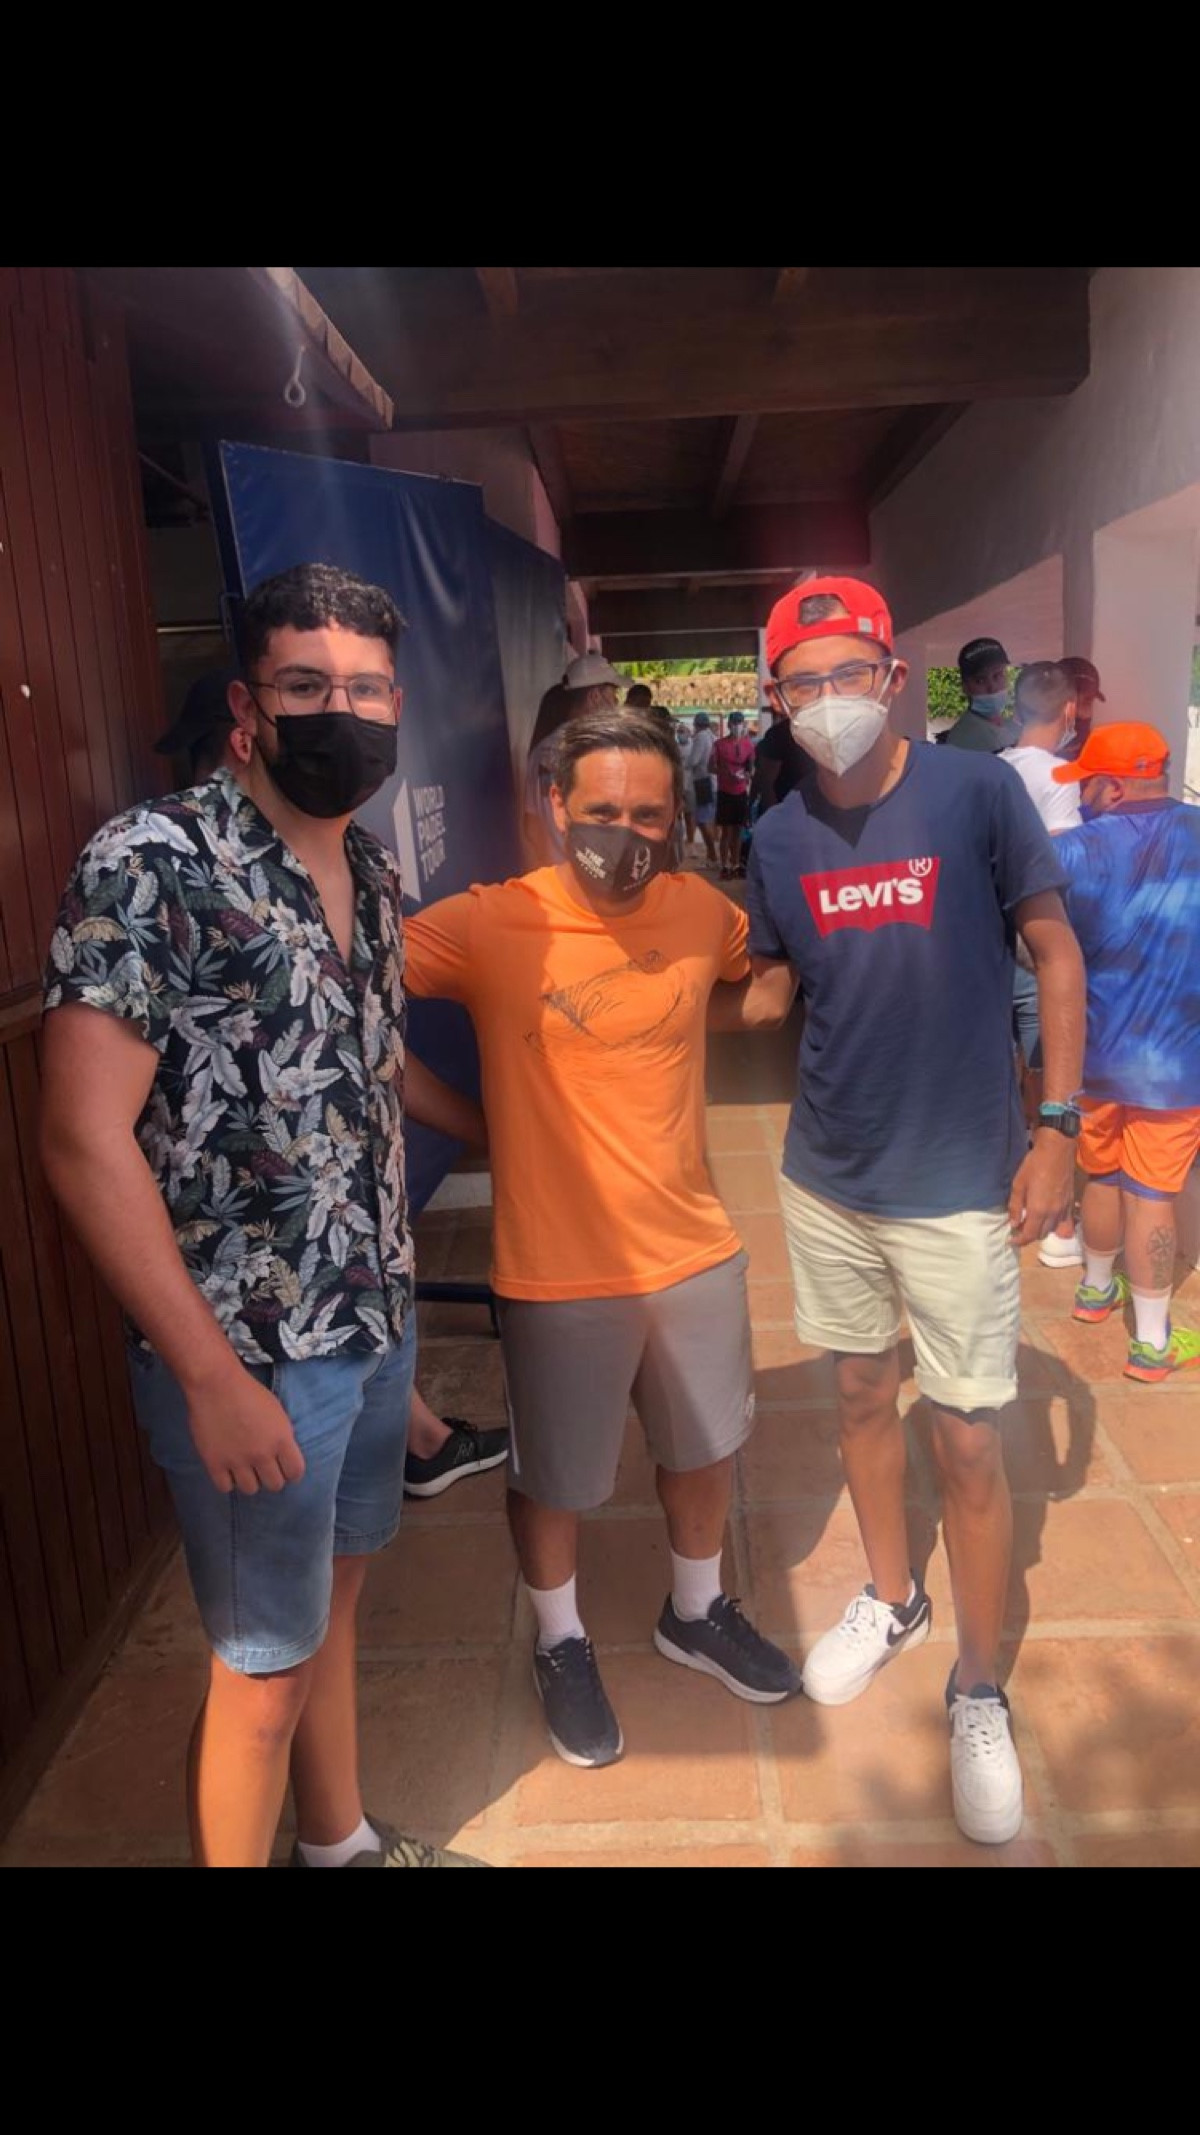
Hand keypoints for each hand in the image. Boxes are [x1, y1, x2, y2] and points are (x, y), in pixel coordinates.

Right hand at [186, 1367, 306, 1495]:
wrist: (216, 1384)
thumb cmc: (249, 1392)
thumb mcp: (277, 1413)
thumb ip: (283, 1436)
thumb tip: (283, 1456)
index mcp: (281, 1440)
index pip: (295, 1472)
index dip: (291, 1472)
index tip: (285, 1469)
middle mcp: (262, 1454)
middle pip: (275, 1484)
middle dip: (271, 1477)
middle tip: (264, 1468)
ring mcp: (237, 1461)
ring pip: (251, 1490)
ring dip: (250, 1480)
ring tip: (244, 1469)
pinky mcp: (214, 1463)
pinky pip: (225, 1488)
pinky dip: (227, 1481)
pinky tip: (227, 1469)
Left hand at [1008, 1130, 1074, 1247]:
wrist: (1057, 1151)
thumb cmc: (1034, 1165)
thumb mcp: (1018, 1184)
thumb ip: (1015, 1207)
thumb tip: (1014, 1224)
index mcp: (1039, 1210)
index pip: (1029, 1235)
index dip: (1019, 1241)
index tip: (1011, 1239)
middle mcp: (1053, 1214)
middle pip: (1041, 1235)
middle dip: (1029, 1235)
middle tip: (1020, 1226)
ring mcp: (1064, 1210)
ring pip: (1053, 1230)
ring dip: (1042, 1230)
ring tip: (1033, 1221)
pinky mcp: (1071, 1203)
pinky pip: (1065, 1222)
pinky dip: (1056, 1224)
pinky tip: (1048, 1217)